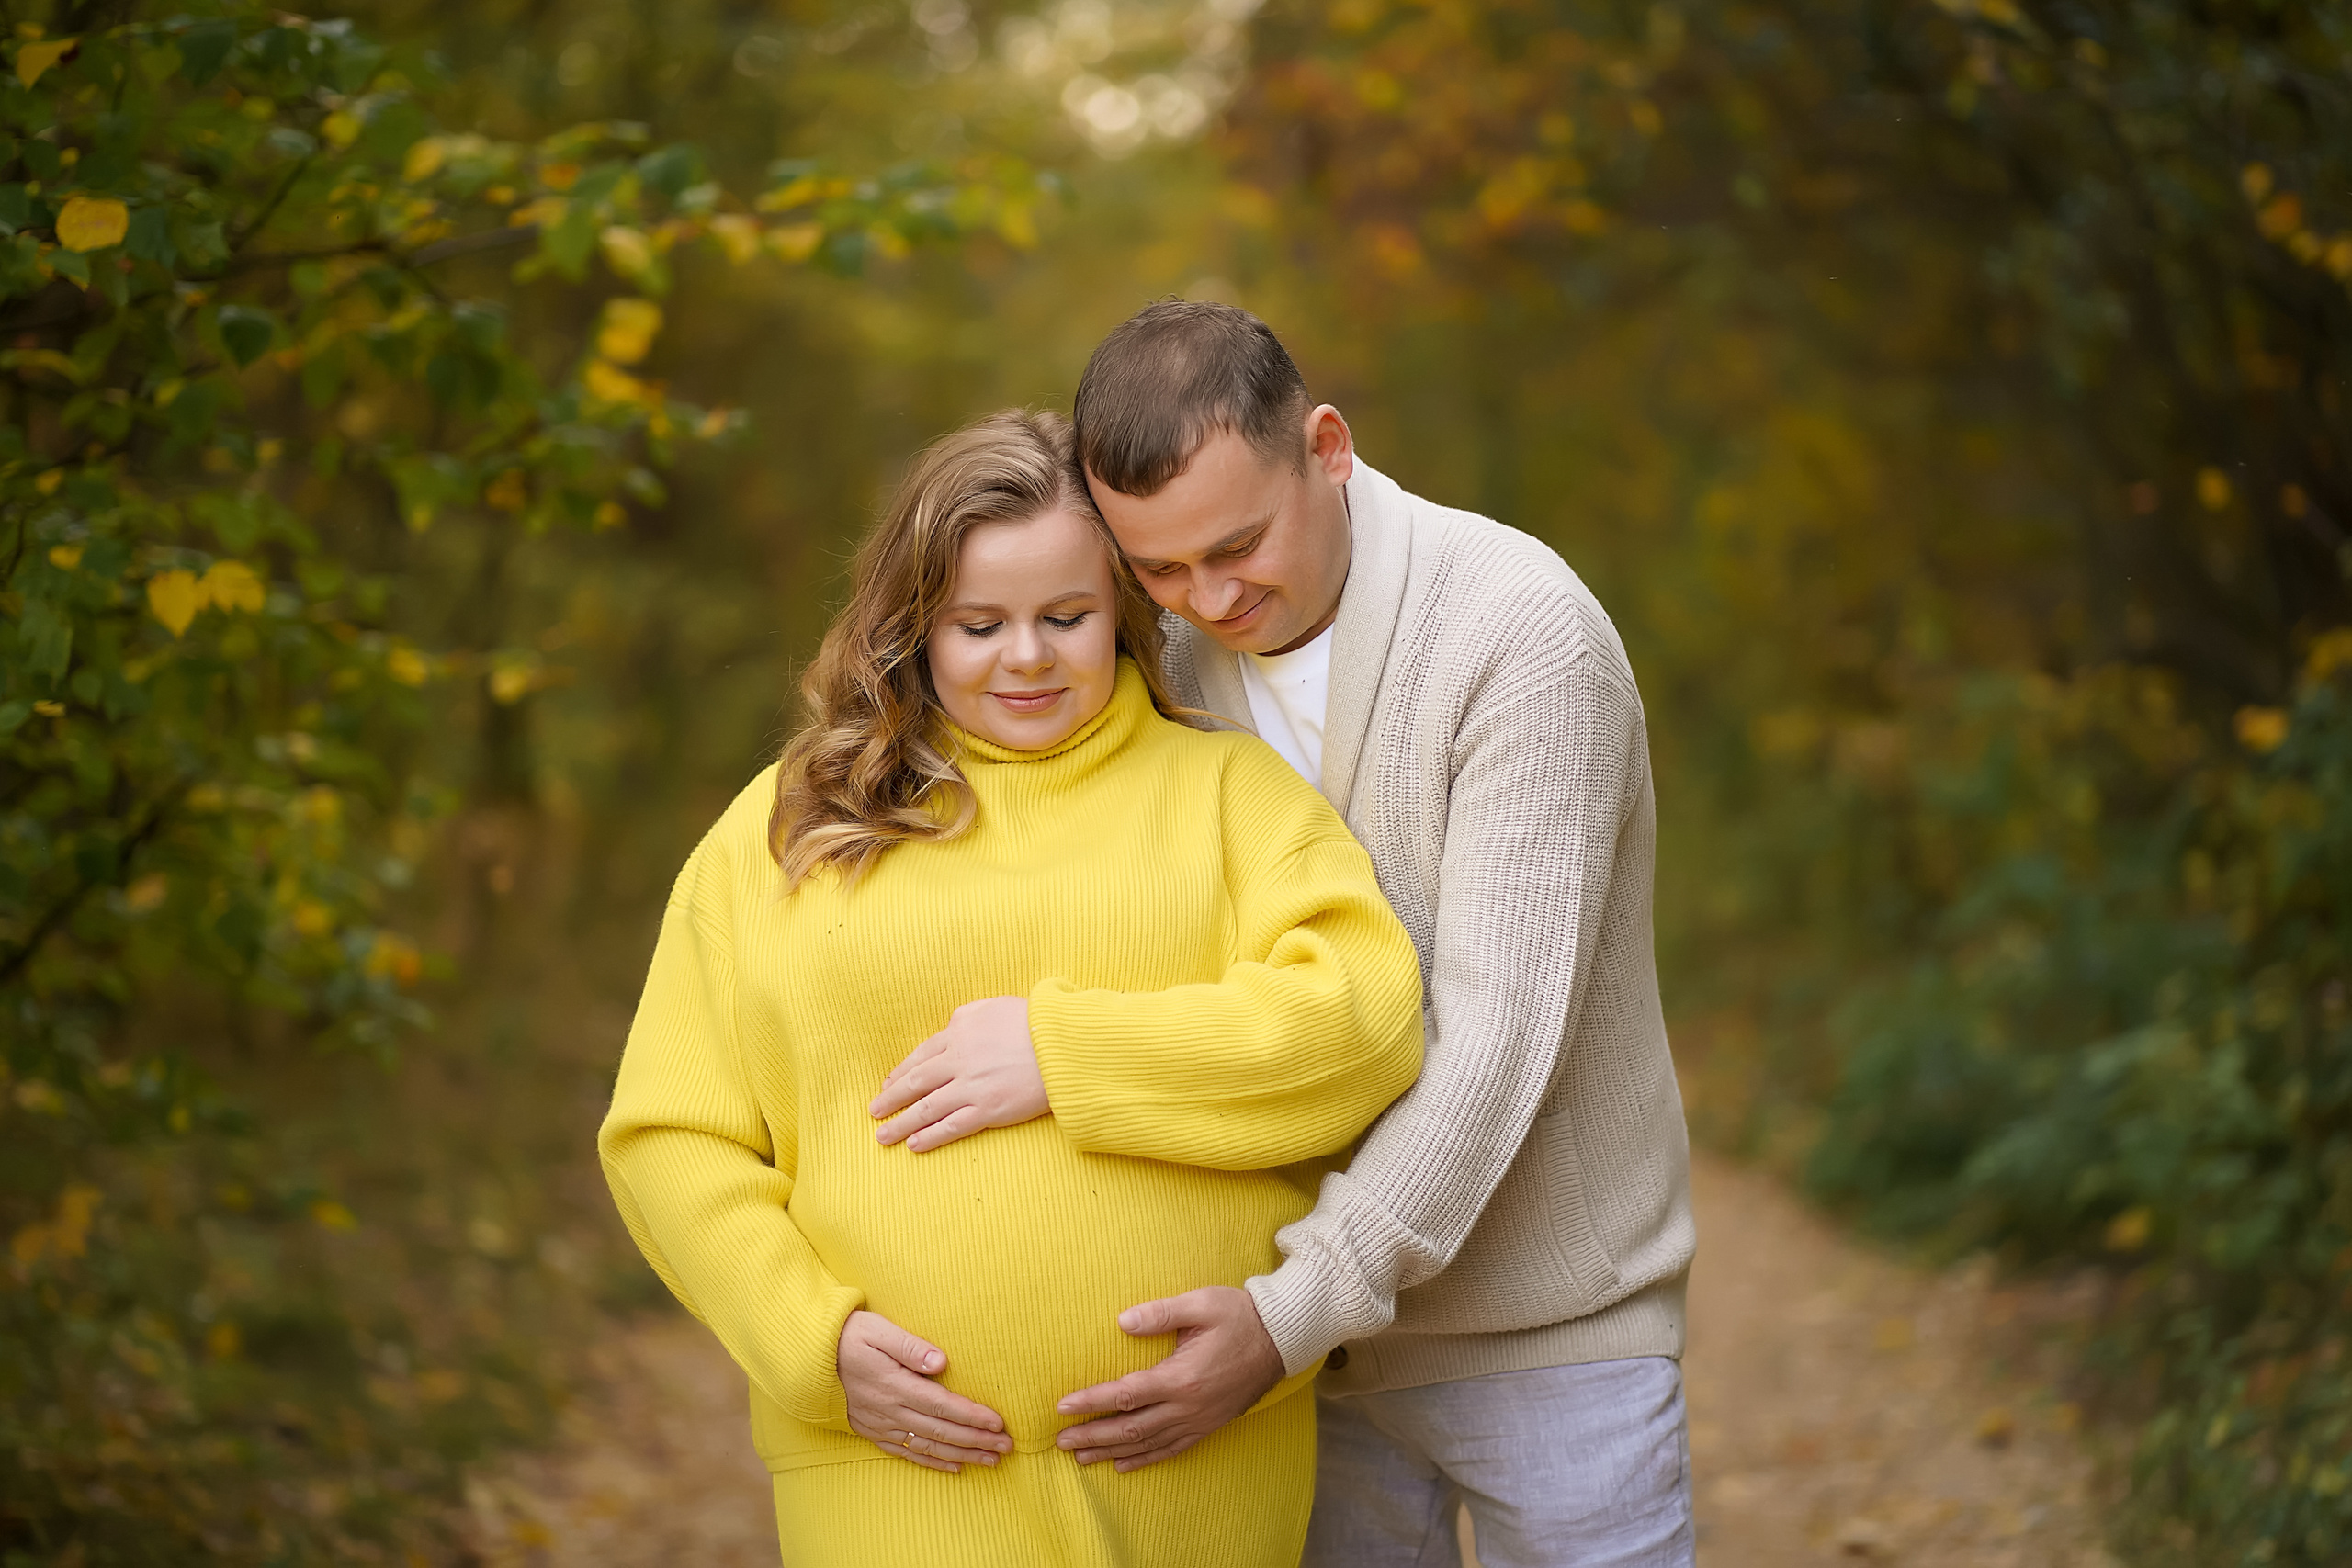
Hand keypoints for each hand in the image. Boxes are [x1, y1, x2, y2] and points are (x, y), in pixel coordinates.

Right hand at [837, 1309, 1012, 1471]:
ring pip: (928, 1446)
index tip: (999, 1423)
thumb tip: (941, 1362)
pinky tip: (953, 1467)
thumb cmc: (847, 1336)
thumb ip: (909, 1346)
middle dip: (976, 1440)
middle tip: (1007, 1447)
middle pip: (941, 1430)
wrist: (809, 1358)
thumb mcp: (877, 1330)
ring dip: (962, 1455)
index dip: (972, 1416)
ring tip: (991, 1461)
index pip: (943, 1405)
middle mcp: (890, 1410)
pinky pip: (906, 1452)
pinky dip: (932, 1462)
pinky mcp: (873, 1431)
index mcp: (895, 1385)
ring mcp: (881, 1424)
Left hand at [871, 996, 1048, 1151]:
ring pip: (926, 1108)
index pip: (921, 1055)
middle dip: (891, 1099)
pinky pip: (951, 1126)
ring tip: (883, 1136)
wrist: (1062, 1044)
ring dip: (901, 1124)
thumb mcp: (994, 1005)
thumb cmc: (1035, 1021)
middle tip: (874, 1111)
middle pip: (916, 1083)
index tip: (888, 1084)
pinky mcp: (987, 1110)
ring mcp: (971, 1087)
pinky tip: (913, 1145)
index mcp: (959, 1032)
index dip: (901, 1072)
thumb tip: (953, 1027)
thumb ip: (968, 1016)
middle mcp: (958, 1060)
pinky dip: (929, 1136)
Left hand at [1053, 1286, 1284, 1472]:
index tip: (1063, 1407)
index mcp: (1181, 1376)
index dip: (1091, 1402)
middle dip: (1093, 1436)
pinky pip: (1172, 1449)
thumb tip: (1122, 1321)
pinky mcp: (1209, 1425)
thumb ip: (1160, 1313)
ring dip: (1112, 1451)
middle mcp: (1188, 1406)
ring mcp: (1199, 1420)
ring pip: (1148, 1443)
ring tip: (1081, 1457)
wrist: (1282, 1339)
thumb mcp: (1201, 1303)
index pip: (1125, 1395)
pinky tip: (1124, 1465)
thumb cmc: (1240, 1315)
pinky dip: (1146, 1459)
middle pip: (1130, 1428)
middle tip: (1061, 1442)